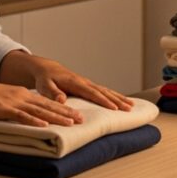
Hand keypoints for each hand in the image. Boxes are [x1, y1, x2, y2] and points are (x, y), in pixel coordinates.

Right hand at [0, 76, 83, 126]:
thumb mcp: (3, 99)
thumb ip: (15, 105)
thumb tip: (26, 114)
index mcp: (22, 93)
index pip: (46, 102)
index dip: (62, 108)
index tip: (76, 114)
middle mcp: (21, 95)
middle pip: (47, 105)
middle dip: (65, 113)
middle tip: (81, 119)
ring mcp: (13, 101)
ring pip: (39, 110)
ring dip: (56, 117)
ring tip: (70, 123)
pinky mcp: (4, 108)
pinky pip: (21, 115)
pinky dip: (34, 120)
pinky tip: (44, 125)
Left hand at [8, 52, 134, 111]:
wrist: (48, 69)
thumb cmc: (46, 79)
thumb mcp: (44, 86)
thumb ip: (53, 93)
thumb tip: (62, 100)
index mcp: (75, 82)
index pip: (91, 92)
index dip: (103, 101)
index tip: (114, 108)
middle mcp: (84, 82)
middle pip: (103, 91)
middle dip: (116, 100)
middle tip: (129, 108)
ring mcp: (88, 83)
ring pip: (106, 90)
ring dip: (119, 98)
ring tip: (132, 106)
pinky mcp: (89, 86)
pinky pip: (104, 91)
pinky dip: (114, 96)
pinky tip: (123, 101)